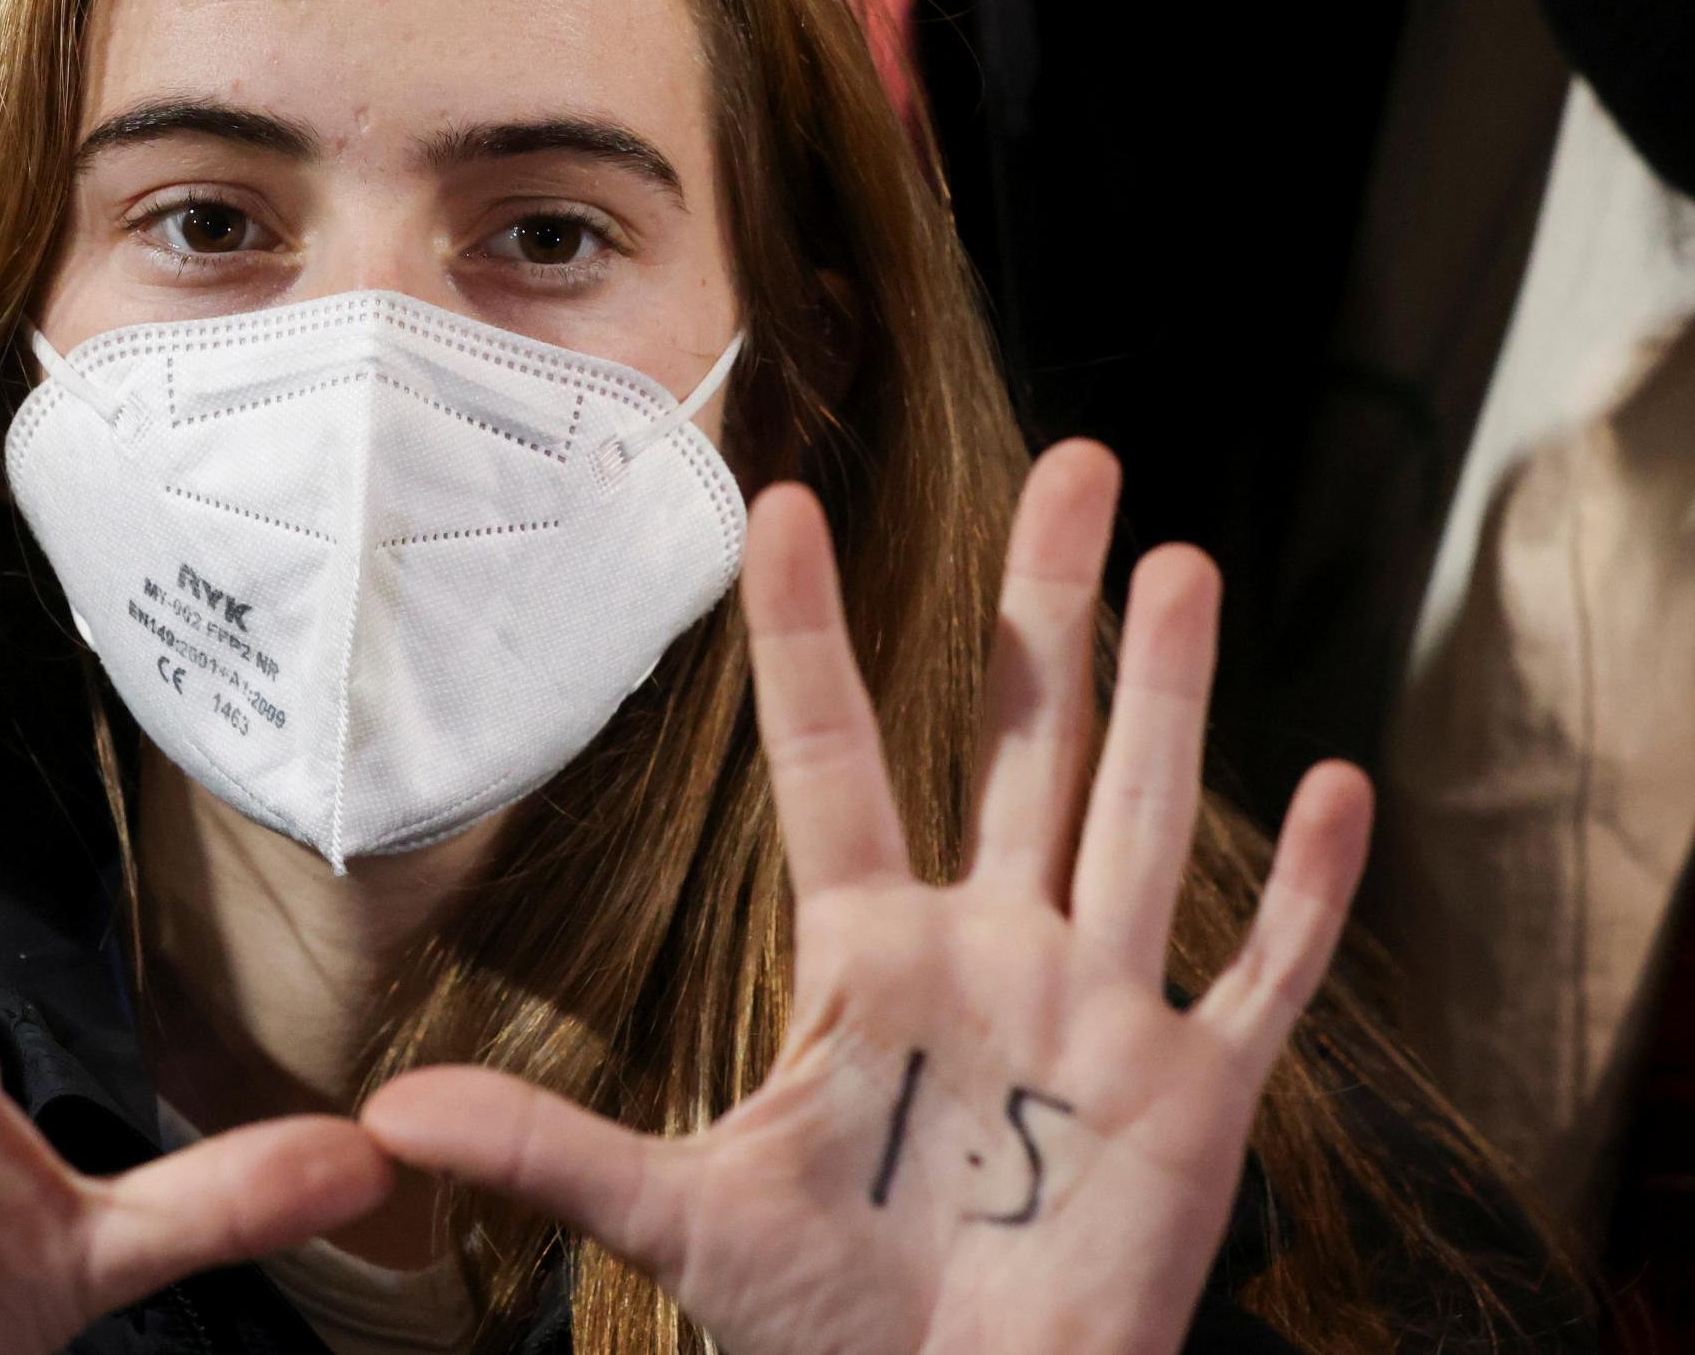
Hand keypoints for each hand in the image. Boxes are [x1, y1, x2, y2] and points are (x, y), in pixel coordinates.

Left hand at [360, 441, 1370, 1353]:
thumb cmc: (827, 1324)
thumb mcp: (685, 1216)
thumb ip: (554, 1149)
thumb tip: (391, 1113)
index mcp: (868, 956)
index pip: (830, 758)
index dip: (807, 637)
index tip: (782, 506)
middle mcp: (991, 950)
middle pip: (1021, 742)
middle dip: (1045, 607)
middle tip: (1072, 463)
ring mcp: (1097, 1010)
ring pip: (1139, 815)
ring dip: (1164, 693)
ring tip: (1176, 561)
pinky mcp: (1195, 1094)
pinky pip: (1261, 972)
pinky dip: (1309, 891)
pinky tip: (1339, 782)